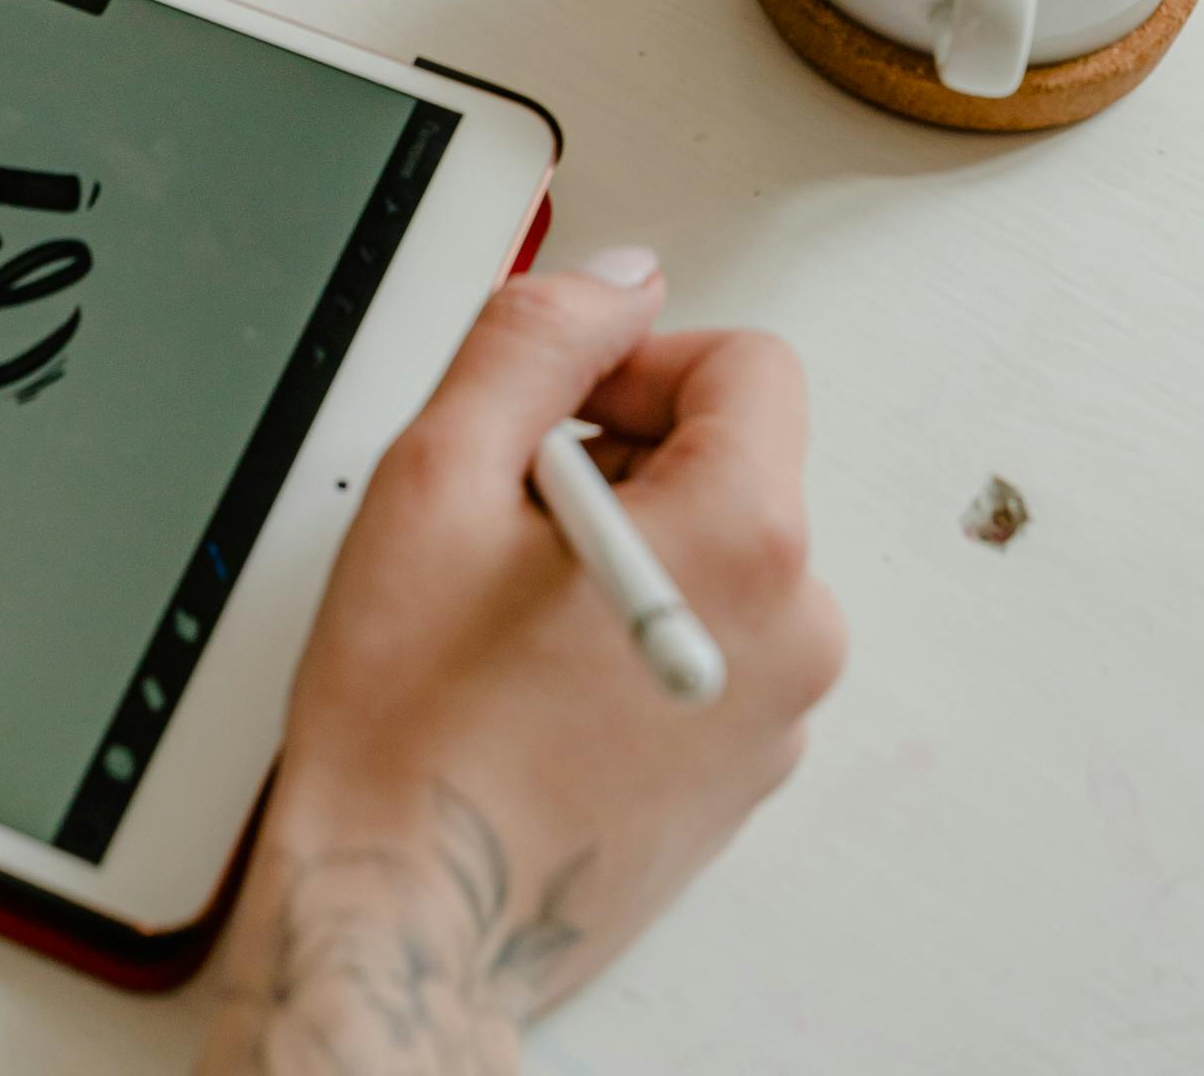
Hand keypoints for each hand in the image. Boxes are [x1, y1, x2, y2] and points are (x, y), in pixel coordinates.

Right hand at [199, 261, 843, 1073]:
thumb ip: (536, 343)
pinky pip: (708, 639)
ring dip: (620, 542)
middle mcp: (796, 631)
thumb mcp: (442, 472)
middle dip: (618, 455)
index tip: (551, 411)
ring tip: (507, 609)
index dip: (634, 362)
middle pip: (732, 458)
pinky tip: (535, 674)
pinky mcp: (743, 775)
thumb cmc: (412, 723)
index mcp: (747, 540)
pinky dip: (634, 624)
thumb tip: (614, 285)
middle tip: (500, 519)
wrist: (407, 919)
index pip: (747, 366)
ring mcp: (777, 716)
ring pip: (713, 550)